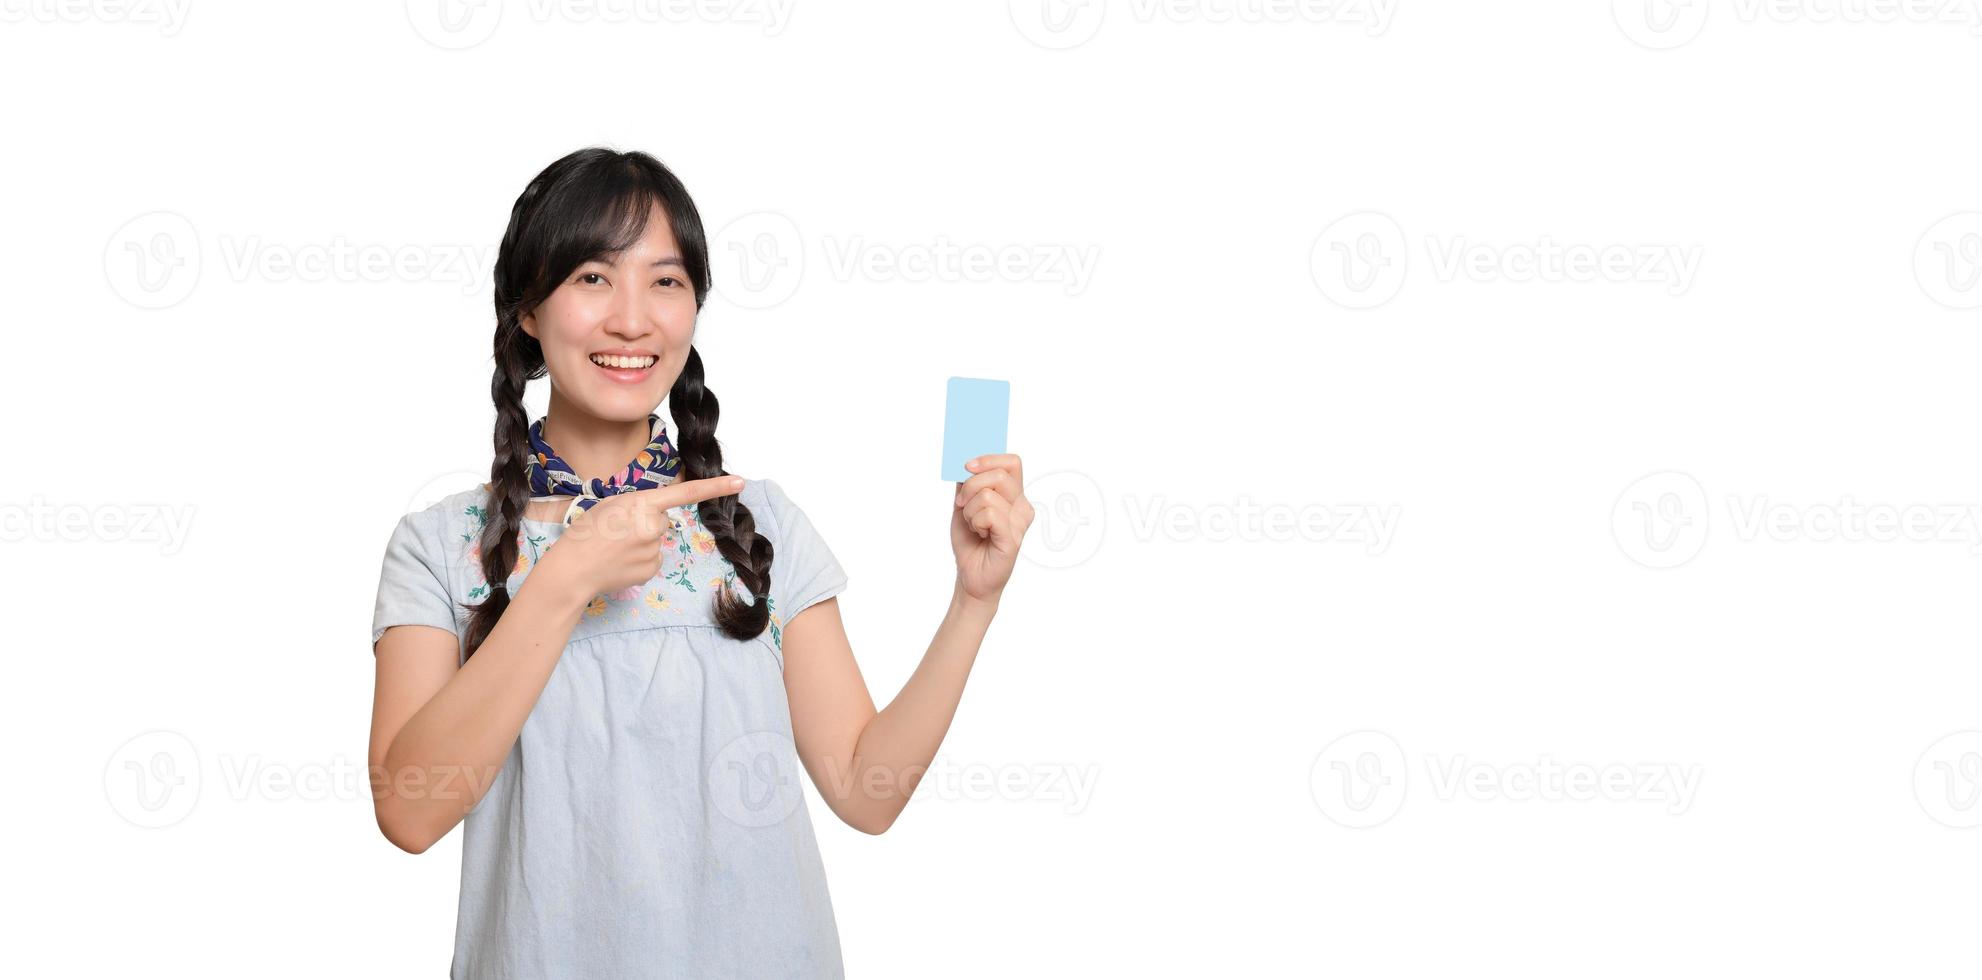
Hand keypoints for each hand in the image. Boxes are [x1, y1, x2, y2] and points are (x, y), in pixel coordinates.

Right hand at [537, 476, 744, 601]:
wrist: (572, 569)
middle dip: (646, 523)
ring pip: (656, 540)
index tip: (740, 482)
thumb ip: (639, 506)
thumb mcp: (611, 505)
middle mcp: (653, 526)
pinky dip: (639, 560)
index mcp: (641, 503)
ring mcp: (654, 550)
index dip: (715, 487)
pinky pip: (653, 559)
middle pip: (662, 520)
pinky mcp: (652, 570)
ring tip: (615, 548)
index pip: (686, 493)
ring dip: (641, 542)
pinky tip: (620, 562)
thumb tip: (658, 517)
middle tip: (617, 532)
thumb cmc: (585, 532)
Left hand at [951, 453, 1033, 604]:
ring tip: (974, 526)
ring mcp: (1020, 522)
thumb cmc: (970, 541)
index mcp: (1014, 495)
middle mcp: (1022, 506)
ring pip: (988, 495)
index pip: (1012, 462)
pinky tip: (980, 534)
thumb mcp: (963, 505)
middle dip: (971, 486)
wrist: (971, 576)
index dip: (989, 459)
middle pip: (999, 475)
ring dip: (969, 511)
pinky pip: (989, 515)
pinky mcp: (1013, 537)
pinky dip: (975, 522)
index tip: (967, 466)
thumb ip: (967, 482)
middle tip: (961, 504)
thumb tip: (965, 461)